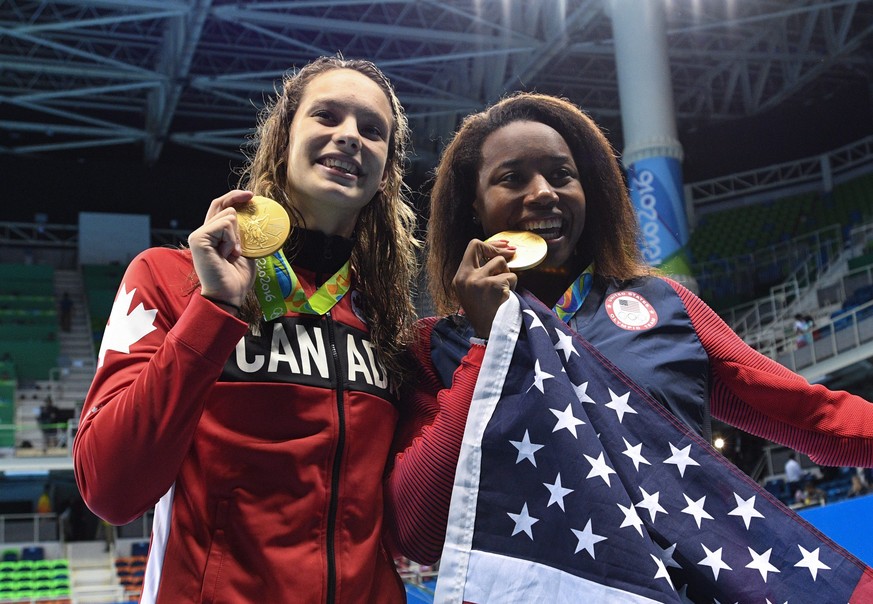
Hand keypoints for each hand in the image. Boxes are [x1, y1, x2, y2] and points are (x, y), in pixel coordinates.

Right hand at [188, 190, 255, 307]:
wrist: (229, 295)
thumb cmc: (237, 278)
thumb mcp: (246, 251)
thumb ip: (245, 235)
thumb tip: (257, 219)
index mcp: (213, 234)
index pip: (221, 205)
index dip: (234, 196)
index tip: (251, 195)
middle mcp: (203, 231)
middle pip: (223, 204)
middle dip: (240, 219)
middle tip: (242, 242)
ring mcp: (199, 234)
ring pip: (229, 215)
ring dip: (237, 237)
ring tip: (231, 255)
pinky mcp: (198, 238)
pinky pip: (225, 224)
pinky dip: (232, 240)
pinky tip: (226, 255)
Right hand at [452, 239, 517, 338]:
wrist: (489, 334)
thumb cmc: (485, 314)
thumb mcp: (473, 291)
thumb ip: (479, 272)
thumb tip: (499, 253)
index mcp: (459, 278)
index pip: (471, 247)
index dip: (488, 245)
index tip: (502, 246)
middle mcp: (465, 277)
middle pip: (480, 246)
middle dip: (498, 248)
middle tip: (512, 252)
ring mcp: (479, 280)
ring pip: (500, 263)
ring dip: (507, 275)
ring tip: (504, 291)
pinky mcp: (494, 285)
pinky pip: (511, 277)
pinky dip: (514, 286)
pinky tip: (507, 298)